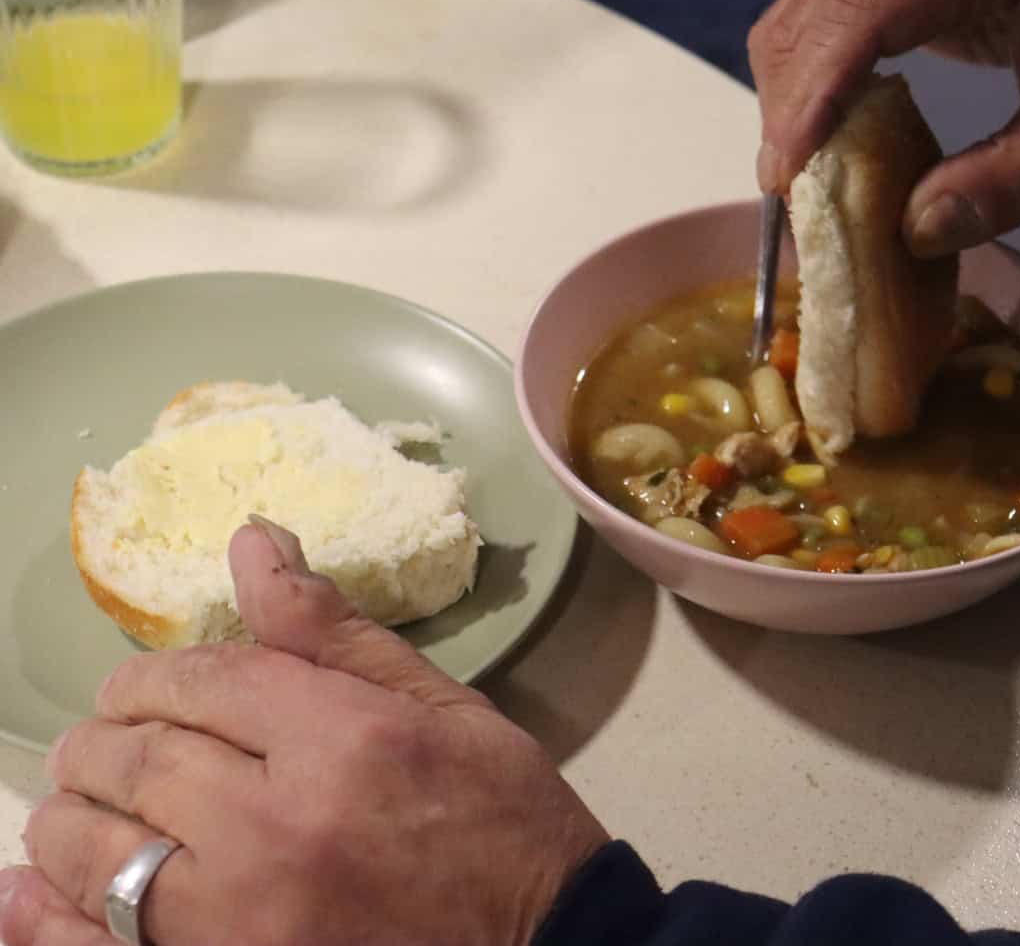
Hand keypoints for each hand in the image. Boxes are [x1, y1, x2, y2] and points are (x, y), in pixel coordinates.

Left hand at [0, 520, 607, 945]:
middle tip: (114, 732)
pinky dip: (46, 920)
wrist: (542, 944)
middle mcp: (276, 825)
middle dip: (110, 733)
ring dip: (73, 811)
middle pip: (137, 757)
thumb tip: (254, 540)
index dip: (161, 672)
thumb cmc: (498, 812)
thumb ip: (334, 629)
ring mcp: (239, 920)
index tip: (155, 682)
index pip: (204, 680)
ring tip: (85, 796)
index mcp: (340, 738)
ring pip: (97, 850)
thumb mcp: (440, 704)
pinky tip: (26, 893)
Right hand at [748, 0, 1019, 256]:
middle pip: (806, 22)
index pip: (860, 16)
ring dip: (785, 106)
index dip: (811, 98)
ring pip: (792, 25)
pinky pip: (810, 29)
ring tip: (806, 173)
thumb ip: (1014, 178)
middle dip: (787, 115)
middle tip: (797, 195)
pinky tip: (821, 138)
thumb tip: (914, 230)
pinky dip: (801, 91)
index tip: (786, 177)